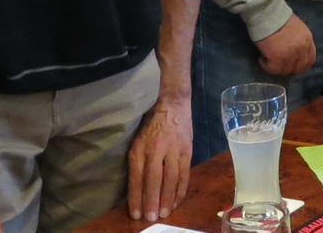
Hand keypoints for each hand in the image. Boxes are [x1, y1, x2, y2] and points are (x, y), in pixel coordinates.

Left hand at [125, 95, 191, 223]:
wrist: (172, 106)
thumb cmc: (151, 127)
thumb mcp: (137, 142)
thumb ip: (137, 163)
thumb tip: (135, 191)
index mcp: (140, 148)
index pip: (136, 177)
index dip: (136, 197)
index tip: (135, 215)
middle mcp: (155, 149)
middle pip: (154, 179)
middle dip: (152, 200)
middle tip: (151, 218)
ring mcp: (173, 150)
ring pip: (170, 178)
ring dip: (167, 198)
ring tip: (164, 213)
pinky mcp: (187, 150)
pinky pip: (184, 173)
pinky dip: (181, 190)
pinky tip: (176, 201)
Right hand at [255, 14, 316, 76]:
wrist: (267, 13)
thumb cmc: (279, 17)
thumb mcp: (297, 28)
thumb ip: (299, 40)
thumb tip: (294, 51)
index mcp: (308, 39)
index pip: (310, 59)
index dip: (301, 65)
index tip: (293, 65)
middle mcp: (302, 49)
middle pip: (299, 68)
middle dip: (289, 69)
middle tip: (280, 65)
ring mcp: (290, 55)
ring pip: (285, 70)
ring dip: (276, 67)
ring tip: (268, 59)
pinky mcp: (277, 58)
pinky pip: (273, 69)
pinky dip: (266, 66)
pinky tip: (262, 59)